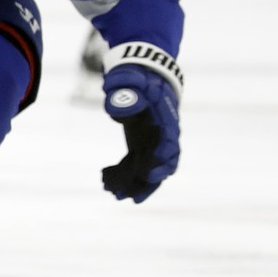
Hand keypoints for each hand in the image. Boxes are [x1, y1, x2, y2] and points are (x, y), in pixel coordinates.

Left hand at [101, 63, 180, 202]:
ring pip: (149, 170)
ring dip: (135, 185)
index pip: (170, 142)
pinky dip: (124, 176)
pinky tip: (107, 184)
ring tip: (116, 196)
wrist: (144, 78)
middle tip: (135, 197)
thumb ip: (125, 92)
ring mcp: (153, 144)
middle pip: (163, 164)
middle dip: (150, 182)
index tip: (152, 171)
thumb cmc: (138, 80)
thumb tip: (117, 112)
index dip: (164, 157)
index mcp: (165, 120)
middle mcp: (163, 136)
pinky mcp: (141, 147)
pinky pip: (135, 166)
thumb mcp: (131, 81)